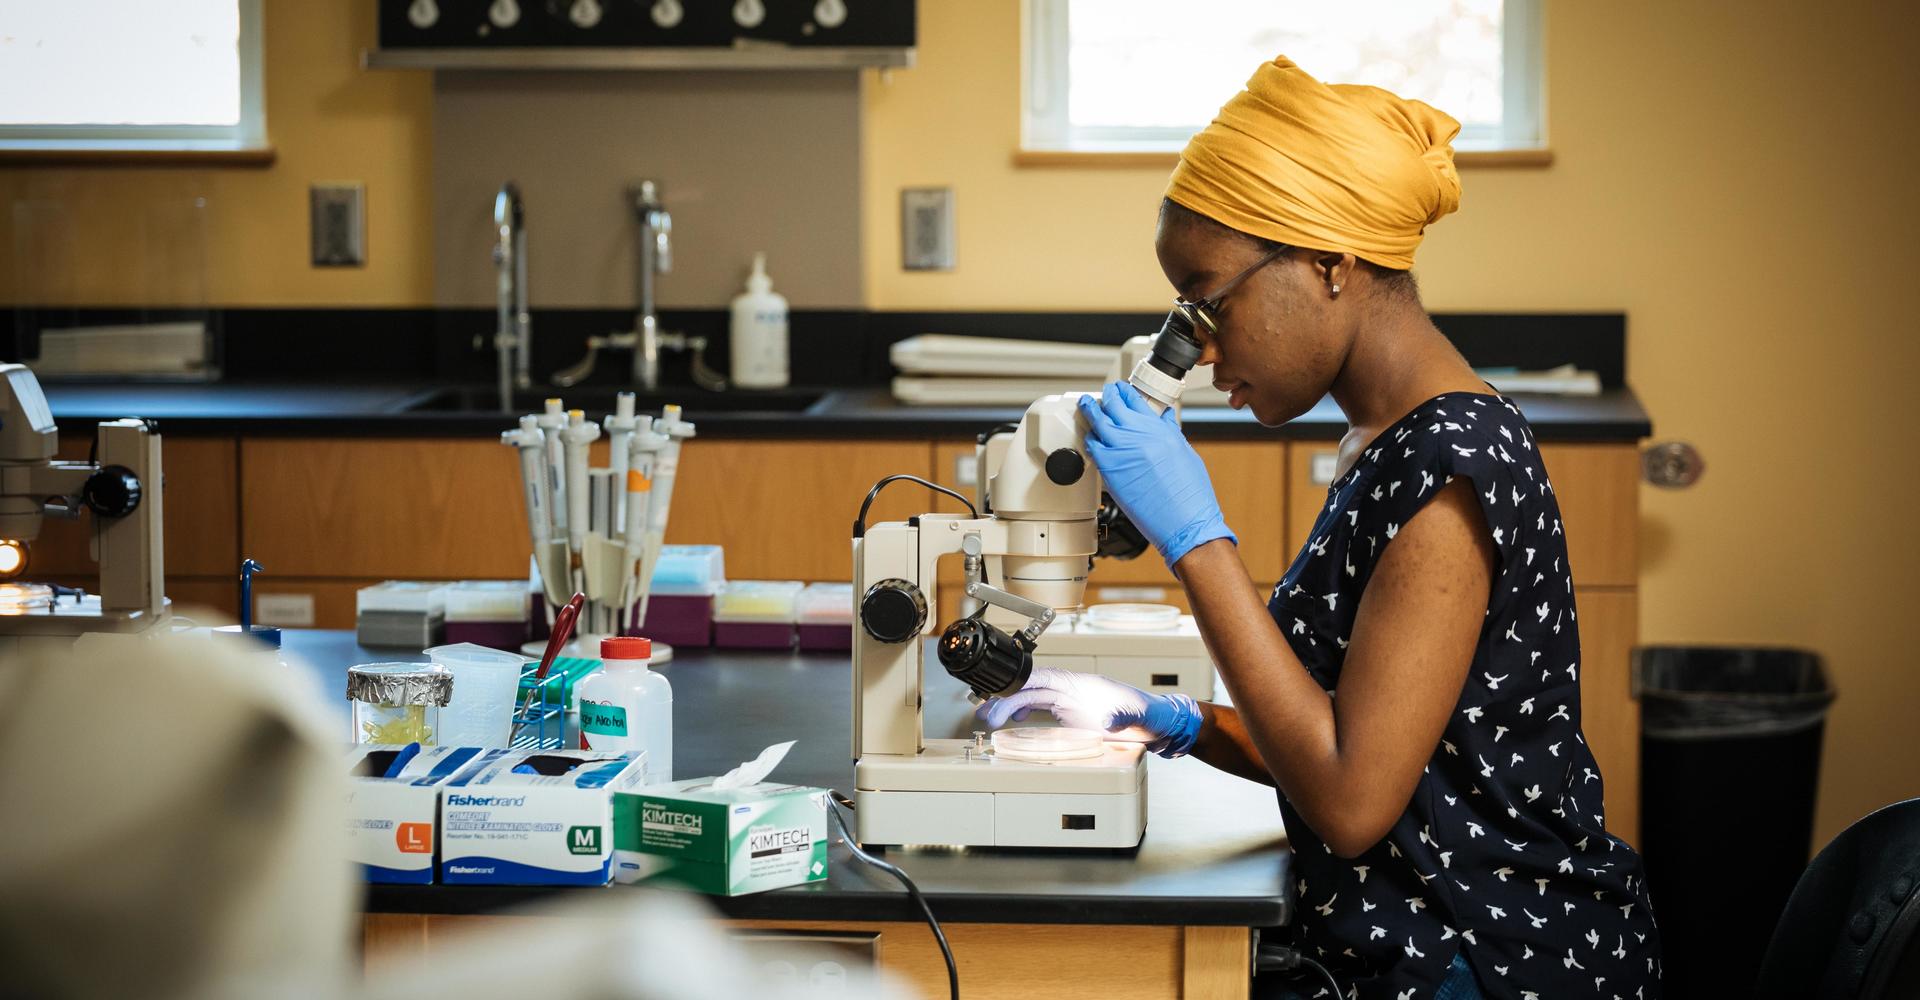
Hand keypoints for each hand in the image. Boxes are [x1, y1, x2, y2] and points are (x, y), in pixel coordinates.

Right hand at [974, 667, 1203, 757]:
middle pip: (1032, 689)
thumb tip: (1109, 718)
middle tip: (987, 715)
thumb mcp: (1139, 716)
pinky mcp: (1071, 715)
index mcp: (1084, 685)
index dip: (1023, 684)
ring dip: (1010, 706)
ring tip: (989, 718)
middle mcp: (1073, 690)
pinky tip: (1011, 720)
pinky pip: (1040, 708)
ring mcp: (1071, 702)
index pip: (1046, 678)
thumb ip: (1124, 715)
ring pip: (1032, 698)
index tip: (1004, 694)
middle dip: (1007, 699)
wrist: (1157, 726)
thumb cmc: (1149, 715)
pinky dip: (1022, 712)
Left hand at [1077, 381, 1234, 567]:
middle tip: (1101, 396)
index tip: (1119, 390)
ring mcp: (1122, 451)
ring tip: (1088, 409)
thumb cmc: (1190, 495)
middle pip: (1112, 404)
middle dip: (1105, 397)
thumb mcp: (1185, 453)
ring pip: (1097, 422)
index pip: (1135, 399)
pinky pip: (1092, 447)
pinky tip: (1090, 440)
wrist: (1185, 521)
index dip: (1123, 391)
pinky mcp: (1110, 470)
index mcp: (1160, 429)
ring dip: (1091, 414)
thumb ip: (1169, 432)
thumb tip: (1163, 418)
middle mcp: (1140, 435)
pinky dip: (1090, 440)